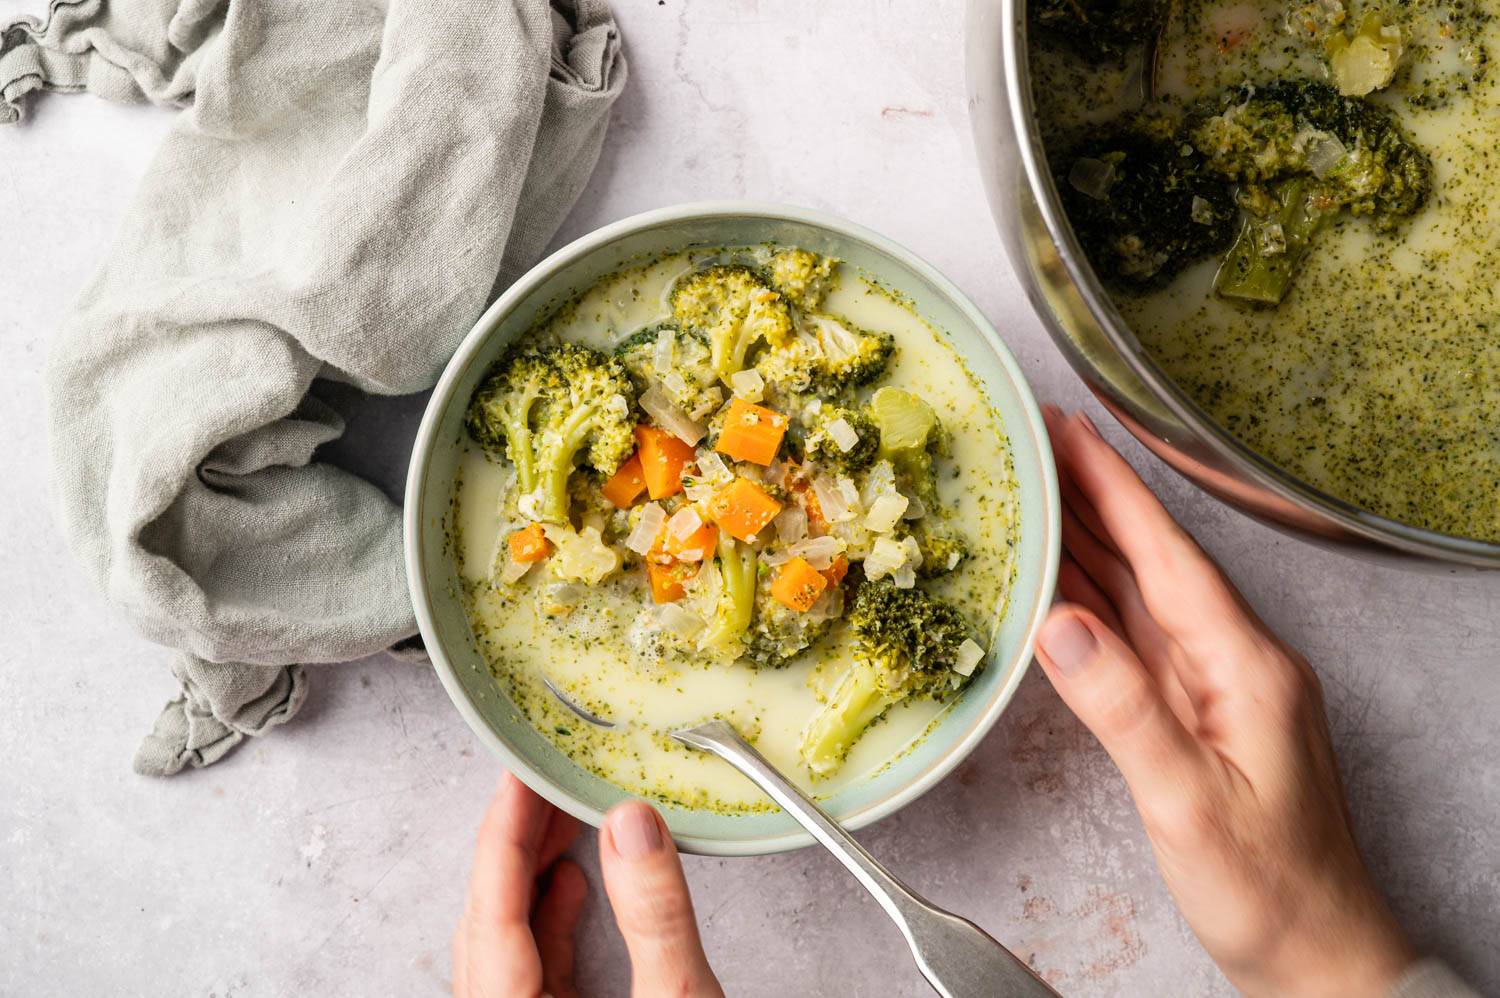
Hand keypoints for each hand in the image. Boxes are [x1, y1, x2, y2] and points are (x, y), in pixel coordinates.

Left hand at [454, 773, 722, 997]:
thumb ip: (656, 918)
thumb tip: (634, 828)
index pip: (492, 907)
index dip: (506, 828)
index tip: (519, 774)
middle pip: (490, 917)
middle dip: (517, 840)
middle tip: (540, 779)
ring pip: (506, 938)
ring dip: (532, 873)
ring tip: (559, 817)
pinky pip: (531, 963)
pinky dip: (548, 915)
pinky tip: (574, 881)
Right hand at [1035, 408, 1413, 997]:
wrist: (1316, 953)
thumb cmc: (1267, 889)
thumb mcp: (1189, 801)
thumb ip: (1125, 710)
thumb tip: (1059, 626)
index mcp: (1244, 666)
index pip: (1168, 556)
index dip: (1115, 489)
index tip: (1071, 432)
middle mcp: (1234, 662)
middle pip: (1152, 560)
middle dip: (1094, 496)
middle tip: (1038, 443)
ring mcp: (1217, 687)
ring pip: (1141, 595)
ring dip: (1088, 540)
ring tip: (1036, 493)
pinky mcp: (1199, 715)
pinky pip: (1137, 639)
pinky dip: (1093, 602)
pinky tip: (1060, 585)